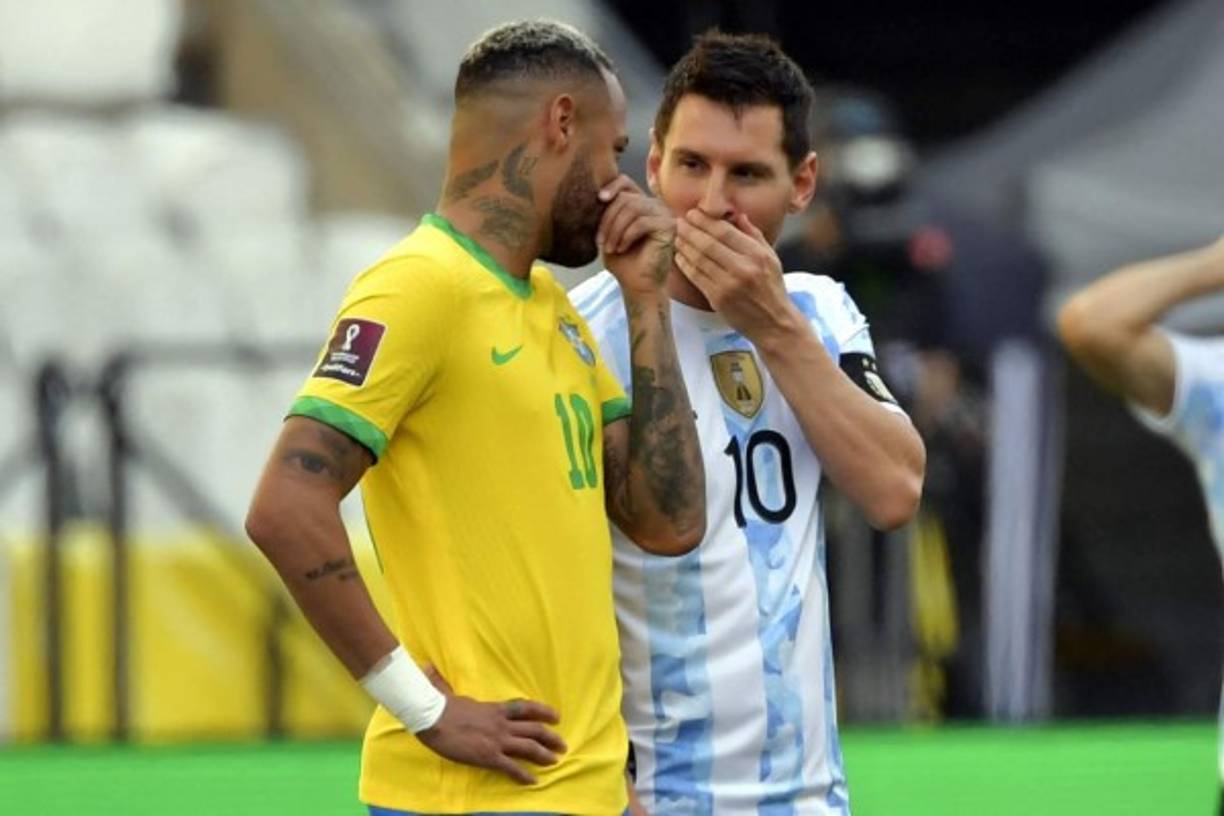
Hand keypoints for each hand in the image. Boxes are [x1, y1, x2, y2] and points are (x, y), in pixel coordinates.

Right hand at [415, 666, 566, 784]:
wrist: (432, 718)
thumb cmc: (439, 706)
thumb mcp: (448, 693)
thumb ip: (445, 684)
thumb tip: (429, 668)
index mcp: (495, 709)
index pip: (525, 708)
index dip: (543, 712)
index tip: (557, 717)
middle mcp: (501, 724)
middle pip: (534, 729)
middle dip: (551, 738)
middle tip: (562, 745)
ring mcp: (496, 740)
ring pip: (528, 748)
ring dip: (544, 755)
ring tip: (554, 761)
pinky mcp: (488, 756)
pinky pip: (511, 767)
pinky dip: (523, 775)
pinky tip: (532, 781)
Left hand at [597, 175, 675, 296]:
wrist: (637, 285)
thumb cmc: (624, 262)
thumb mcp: (609, 232)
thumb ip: (606, 212)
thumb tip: (596, 194)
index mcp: (641, 203)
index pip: (625, 181)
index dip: (611, 186)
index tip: (599, 199)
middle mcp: (655, 205)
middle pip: (625, 198)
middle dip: (608, 220)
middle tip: (600, 241)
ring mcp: (664, 214)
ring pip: (633, 208)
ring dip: (615, 229)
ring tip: (609, 247)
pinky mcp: (669, 226)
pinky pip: (642, 222)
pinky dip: (626, 235)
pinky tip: (621, 248)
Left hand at [674, 209, 800, 341]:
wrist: (774, 323)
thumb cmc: (772, 288)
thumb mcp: (771, 257)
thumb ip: (753, 234)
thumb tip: (737, 215)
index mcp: (756, 254)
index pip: (724, 231)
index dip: (705, 220)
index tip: (693, 213)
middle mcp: (743, 268)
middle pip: (708, 243)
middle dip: (690, 230)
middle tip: (680, 221)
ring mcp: (728, 285)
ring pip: (699, 259)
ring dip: (684, 245)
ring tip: (677, 236)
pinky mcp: (717, 299)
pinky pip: (696, 277)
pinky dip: (685, 264)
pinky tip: (679, 255)